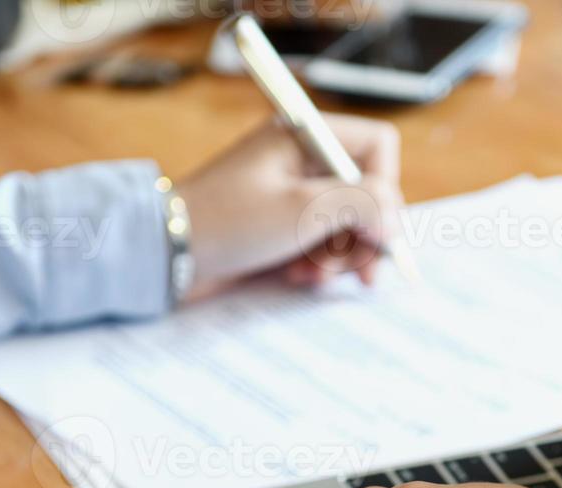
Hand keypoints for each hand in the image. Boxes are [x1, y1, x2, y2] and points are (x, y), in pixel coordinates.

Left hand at [176, 114, 402, 297]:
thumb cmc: (227, 222)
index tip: (376, 231)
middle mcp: (303, 159)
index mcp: (306, 136)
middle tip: (361, 272)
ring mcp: (292, 193)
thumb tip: (395, 222)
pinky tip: (295, 277)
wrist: (167, 255)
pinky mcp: (281, 225)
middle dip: (364, 236)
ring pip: (348, 224)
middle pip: (368, 192)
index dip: (385, 191)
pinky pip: (321, 243)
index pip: (378, 148)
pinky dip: (316, 264)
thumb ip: (362, 205)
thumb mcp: (302, 210)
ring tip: (311, 276)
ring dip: (338, 257)